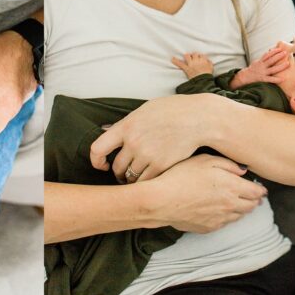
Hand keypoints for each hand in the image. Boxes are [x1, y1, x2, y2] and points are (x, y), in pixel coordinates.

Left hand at [89, 94, 212, 181]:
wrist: (198, 118)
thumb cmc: (171, 111)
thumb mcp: (143, 110)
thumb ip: (125, 124)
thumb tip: (105, 131)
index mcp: (126, 126)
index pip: (98, 148)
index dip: (96, 161)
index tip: (102, 165)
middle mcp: (134, 142)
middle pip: (116, 166)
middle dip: (118, 172)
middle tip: (124, 174)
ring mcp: (147, 155)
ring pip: (130, 177)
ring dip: (132, 180)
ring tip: (137, 177)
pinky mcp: (162, 166)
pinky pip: (146, 182)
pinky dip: (146, 183)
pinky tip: (150, 179)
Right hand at [146, 154, 266, 232]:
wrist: (162, 200)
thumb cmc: (181, 176)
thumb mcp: (204, 160)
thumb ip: (227, 164)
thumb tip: (243, 170)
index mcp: (232, 187)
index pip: (257, 192)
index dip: (260, 190)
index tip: (260, 188)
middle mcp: (230, 205)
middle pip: (251, 206)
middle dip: (254, 201)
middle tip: (253, 196)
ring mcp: (220, 219)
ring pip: (239, 216)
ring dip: (242, 209)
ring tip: (238, 203)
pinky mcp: (209, 227)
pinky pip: (225, 223)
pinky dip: (227, 217)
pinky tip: (220, 210)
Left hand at [170, 52, 212, 78]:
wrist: (203, 81)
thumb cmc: (207, 75)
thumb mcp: (211, 68)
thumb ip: (209, 62)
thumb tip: (207, 60)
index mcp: (203, 60)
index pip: (201, 55)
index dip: (200, 56)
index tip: (200, 58)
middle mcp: (197, 61)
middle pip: (194, 54)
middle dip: (194, 55)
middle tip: (193, 58)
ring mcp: (191, 64)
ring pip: (187, 56)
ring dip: (187, 56)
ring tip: (187, 57)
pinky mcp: (186, 68)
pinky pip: (180, 64)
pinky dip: (176, 61)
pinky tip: (172, 58)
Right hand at [231, 47, 288, 88]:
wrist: (243, 78)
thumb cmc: (252, 70)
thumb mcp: (256, 62)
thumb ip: (263, 59)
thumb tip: (270, 53)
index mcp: (260, 62)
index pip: (267, 55)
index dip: (274, 51)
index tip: (280, 48)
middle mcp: (261, 66)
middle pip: (271, 60)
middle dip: (278, 56)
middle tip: (286, 53)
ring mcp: (262, 72)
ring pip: (273, 69)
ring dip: (280, 66)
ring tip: (288, 64)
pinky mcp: (262, 79)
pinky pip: (270, 79)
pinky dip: (276, 79)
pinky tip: (282, 79)